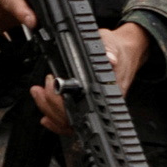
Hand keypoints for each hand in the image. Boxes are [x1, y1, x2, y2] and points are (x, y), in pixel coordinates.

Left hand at [30, 18, 149, 135]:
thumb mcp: (113, 44)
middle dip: (51, 106)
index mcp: (110, 90)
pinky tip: (46, 116)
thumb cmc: (120, 50)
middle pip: (73, 118)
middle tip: (39, 90)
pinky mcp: (89, 106)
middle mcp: (102, 103)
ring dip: (50, 111)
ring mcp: (95, 107)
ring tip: (38, 94)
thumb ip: (110, 50)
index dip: (63, 102)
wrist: (127, 52)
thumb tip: (110, 59)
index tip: (50, 86)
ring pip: (70, 122)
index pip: (84, 106)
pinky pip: (72, 120)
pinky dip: (56, 120)